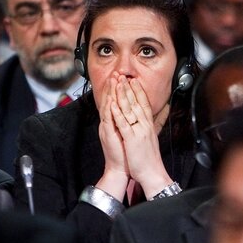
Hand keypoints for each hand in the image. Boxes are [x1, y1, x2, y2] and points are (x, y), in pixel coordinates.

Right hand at [97, 75, 128, 199]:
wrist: (120, 169)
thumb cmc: (125, 153)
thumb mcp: (128, 134)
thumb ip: (129, 123)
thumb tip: (135, 114)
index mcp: (114, 122)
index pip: (115, 102)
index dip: (117, 89)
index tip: (122, 77)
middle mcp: (108, 123)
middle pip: (109, 100)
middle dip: (113, 86)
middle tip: (116, 73)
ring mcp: (106, 128)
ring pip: (107, 106)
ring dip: (110, 93)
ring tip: (112, 80)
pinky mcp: (107, 135)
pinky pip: (108, 120)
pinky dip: (109, 110)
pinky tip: (111, 100)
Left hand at [112, 77, 171, 195]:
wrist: (153, 173)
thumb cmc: (150, 159)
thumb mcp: (152, 139)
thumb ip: (151, 127)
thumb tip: (152, 119)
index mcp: (149, 125)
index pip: (144, 104)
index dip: (138, 91)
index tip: (134, 80)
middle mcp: (145, 125)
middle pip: (137, 102)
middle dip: (129, 88)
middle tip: (123, 75)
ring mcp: (138, 131)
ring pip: (130, 109)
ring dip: (123, 95)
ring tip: (117, 83)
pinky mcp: (132, 139)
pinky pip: (124, 123)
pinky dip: (118, 113)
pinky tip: (113, 104)